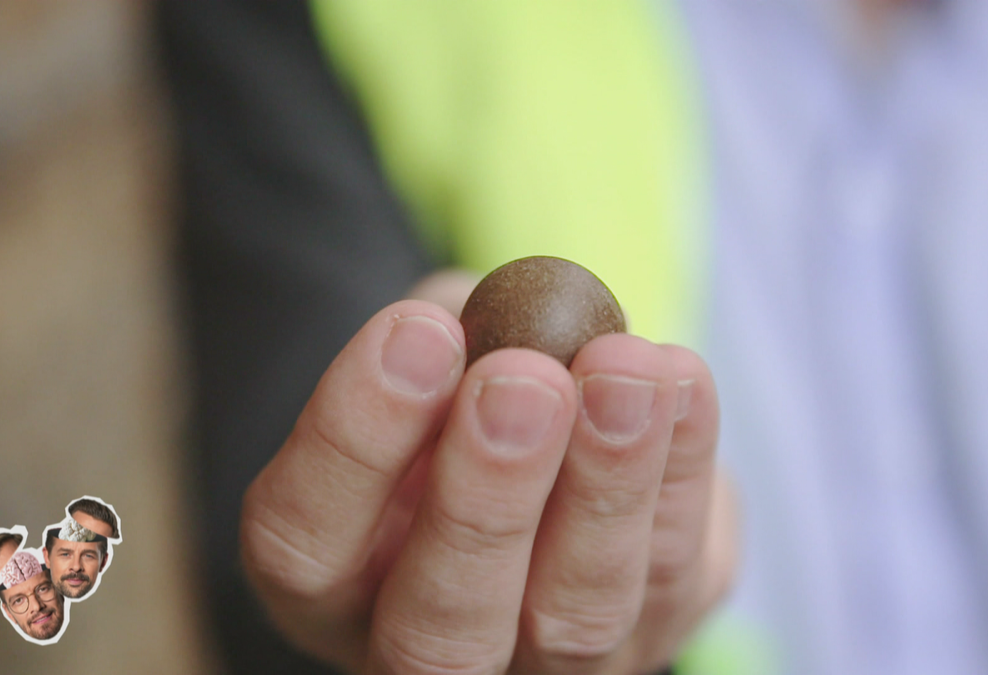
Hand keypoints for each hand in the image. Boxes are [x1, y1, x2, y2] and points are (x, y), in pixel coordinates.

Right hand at [240, 298, 735, 673]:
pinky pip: (676, 574)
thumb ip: (454, 339)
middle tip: (522, 382)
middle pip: (438, 635)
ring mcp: (546, 663)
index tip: (417, 332)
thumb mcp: (434, 346)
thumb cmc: (460, 384)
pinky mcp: (656, 629)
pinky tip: (677, 380)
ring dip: (606, 486)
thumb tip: (516, 337)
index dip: (355, 441)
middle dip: (485, 503)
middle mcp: (426, 650)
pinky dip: (683, 471)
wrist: (552, 422)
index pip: (304, 547)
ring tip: (625, 367)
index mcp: (332, 582)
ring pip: (574, 622)